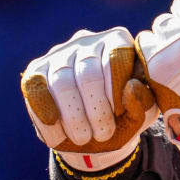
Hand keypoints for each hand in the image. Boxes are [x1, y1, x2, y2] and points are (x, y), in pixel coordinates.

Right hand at [21, 27, 157, 168]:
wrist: (92, 132)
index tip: (120, 116)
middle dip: (96, 110)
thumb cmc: (123, 116)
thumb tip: (132, 87)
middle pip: (88, 73)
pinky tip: (57, 133)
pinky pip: (36, 90)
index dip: (117, 91)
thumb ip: (144, 100)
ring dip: (74, 117)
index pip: (116, 58)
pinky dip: (47, 115)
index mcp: (117, 41)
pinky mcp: (35, 72)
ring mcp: (58, 54)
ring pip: (62, 83)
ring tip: (84, 138)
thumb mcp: (142, 112)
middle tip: (103, 135)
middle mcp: (87, 41)